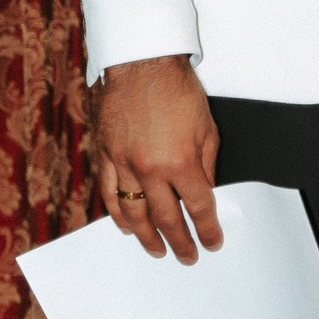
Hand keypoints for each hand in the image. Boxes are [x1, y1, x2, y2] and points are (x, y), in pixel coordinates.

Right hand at [97, 56, 222, 262]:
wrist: (141, 62)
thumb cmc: (177, 90)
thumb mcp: (206, 129)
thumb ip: (206, 166)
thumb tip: (205, 193)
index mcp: (181, 162)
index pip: (199, 207)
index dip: (207, 229)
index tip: (212, 242)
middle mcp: (151, 168)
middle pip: (167, 218)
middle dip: (180, 241)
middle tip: (186, 256)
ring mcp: (124, 163)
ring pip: (134, 213)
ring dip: (147, 237)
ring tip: (158, 250)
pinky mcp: (106, 155)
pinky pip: (110, 193)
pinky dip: (118, 214)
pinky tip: (126, 227)